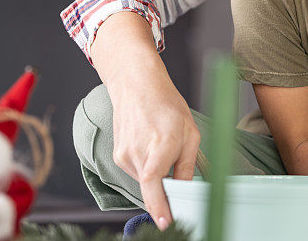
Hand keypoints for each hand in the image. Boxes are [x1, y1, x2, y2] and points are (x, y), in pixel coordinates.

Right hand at [92, 12, 200, 230]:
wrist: (136, 85)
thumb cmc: (167, 104)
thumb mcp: (189, 132)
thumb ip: (187, 164)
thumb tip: (187, 189)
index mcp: (159, 145)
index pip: (155, 186)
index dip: (160, 207)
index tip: (166, 223)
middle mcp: (137, 153)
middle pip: (152, 187)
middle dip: (166, 190)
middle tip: (178, 177)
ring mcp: (124, 156)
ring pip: (145, 180)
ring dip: (158, 174)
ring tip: (164, 146)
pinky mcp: (118, 156)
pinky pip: (137, 172)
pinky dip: (148, 167)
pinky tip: (152, 145)